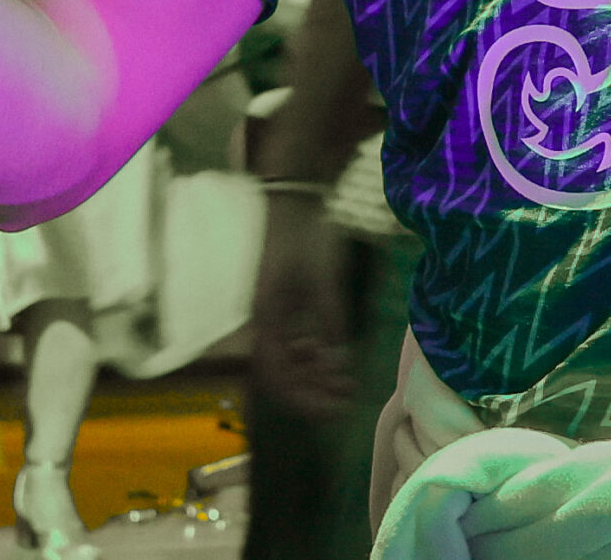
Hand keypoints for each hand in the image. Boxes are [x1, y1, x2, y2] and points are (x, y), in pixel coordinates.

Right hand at [249, 193, 354, 420]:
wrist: (292, 203)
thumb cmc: (304, 238)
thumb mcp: (323, 279)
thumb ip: (330, 320)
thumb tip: (337, 361)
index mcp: (268, 320)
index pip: (276, 376)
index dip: (303, 399)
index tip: (333, 408)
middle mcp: (264, 324)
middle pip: (280, 375)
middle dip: (312, 391)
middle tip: (346, 396)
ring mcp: (272, 316)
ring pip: (286, 362)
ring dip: (312, 375)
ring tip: (343, 378)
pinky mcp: (281, 307)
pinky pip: (290, 343)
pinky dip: (309, 355)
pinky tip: (329, 352)